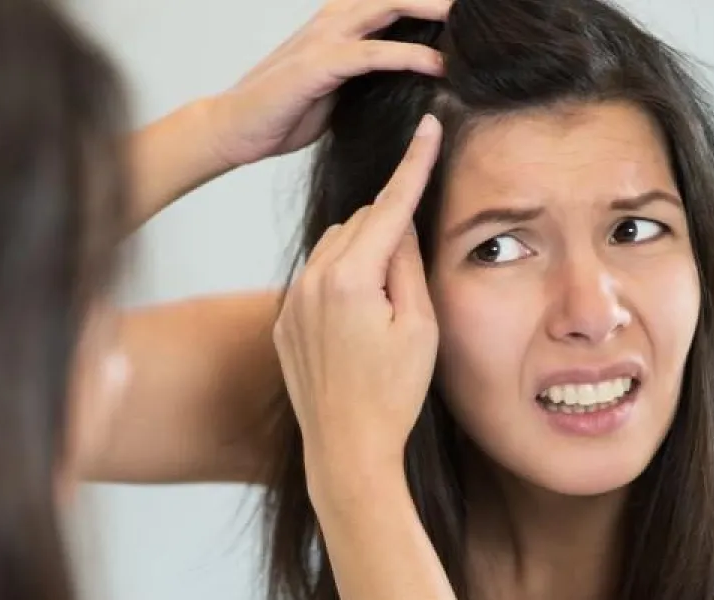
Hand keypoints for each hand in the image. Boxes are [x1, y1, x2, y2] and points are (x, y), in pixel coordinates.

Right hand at [204, 0, 448, 167]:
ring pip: (387, 7)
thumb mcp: (338, 89)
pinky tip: (438, 64)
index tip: (468, 8)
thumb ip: (370, 75)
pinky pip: (372, 54)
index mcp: (340, 22)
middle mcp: (334, 20)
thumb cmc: (284, 111)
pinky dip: (408, 56)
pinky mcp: (318, 66)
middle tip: (479, 4)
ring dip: (431, 9)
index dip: (427, 1)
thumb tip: (409, 81)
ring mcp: (325, 39)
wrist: (234, 128)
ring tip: (469, 19)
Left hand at [273, 115, 441, 473]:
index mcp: (351, 277)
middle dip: (389, 230)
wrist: (346, 449)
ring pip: (335, 247)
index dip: (415, 164)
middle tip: (410, 282)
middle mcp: (312, 279)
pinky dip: (340, 281)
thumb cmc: (394, 393)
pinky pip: (315, 278)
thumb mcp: (420, 326)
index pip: (390, 205)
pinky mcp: (283, 320)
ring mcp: (292, 300)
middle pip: (361, 223)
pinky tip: (357, 324)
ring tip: (383, 310)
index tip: (429, 127)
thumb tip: (398, 221)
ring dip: (362, 255)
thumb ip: (407, 263)